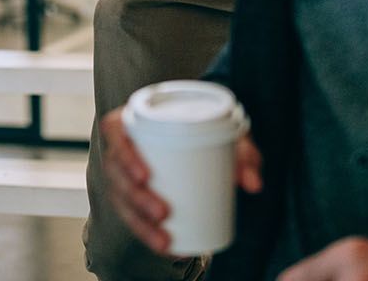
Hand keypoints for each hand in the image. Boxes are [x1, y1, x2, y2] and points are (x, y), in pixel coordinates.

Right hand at [98, 105, 261, 255]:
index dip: (124, 154)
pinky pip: (131, 215)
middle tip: (163, 213)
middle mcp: (124, 145)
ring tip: (164, 240)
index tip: (145, 176)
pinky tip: (166, 248)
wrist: (203, 140)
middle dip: (137, 198)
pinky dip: (147, 233)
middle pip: (116, 172)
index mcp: (136, 119)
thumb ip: (244, 155)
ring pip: (120, 198)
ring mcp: (125, 172)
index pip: (115, 132)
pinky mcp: (132, 193)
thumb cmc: (210, 131)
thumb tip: (253, 184)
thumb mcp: (226, 135)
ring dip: (139, 223)